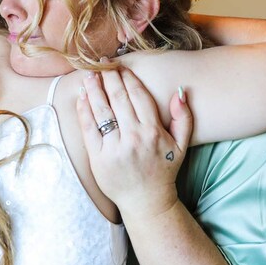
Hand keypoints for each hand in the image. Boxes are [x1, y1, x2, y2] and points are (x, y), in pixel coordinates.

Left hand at [76, 64, 192, 218]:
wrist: (146, 202)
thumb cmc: (163, 171)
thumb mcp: (181, 145)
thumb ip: (183, 117)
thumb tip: (180, 90)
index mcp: (153, 131)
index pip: (138, 96)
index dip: (128, 78)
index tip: (120, 66)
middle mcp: (134, 137)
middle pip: (118, 99)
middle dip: (109, 77)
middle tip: (102, 63)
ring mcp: (114, 148)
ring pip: (102, 110)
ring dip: (94, 89)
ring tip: (89, 74)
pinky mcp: (98, 157)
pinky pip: (88, 128)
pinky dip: (84, 110)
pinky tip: (82, 97)